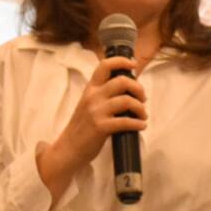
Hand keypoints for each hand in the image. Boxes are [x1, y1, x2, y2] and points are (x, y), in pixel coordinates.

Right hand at [36, 56, 146, 201]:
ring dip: (140, 108)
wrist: (68, 149)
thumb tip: (127, 90)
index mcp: (90, 89)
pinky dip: (138, 123)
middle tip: (143, 99)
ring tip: (143, 115)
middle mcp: (92, 97)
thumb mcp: (88, 105)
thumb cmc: (82, 128)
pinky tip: (141, 126)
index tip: (133, 65)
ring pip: (127, 100)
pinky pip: (126, 121)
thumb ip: (103, 95)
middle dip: (138, 89)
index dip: (122, 61)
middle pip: (122, 81)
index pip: (104, 65)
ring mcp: (96, 112)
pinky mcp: (101, 127)